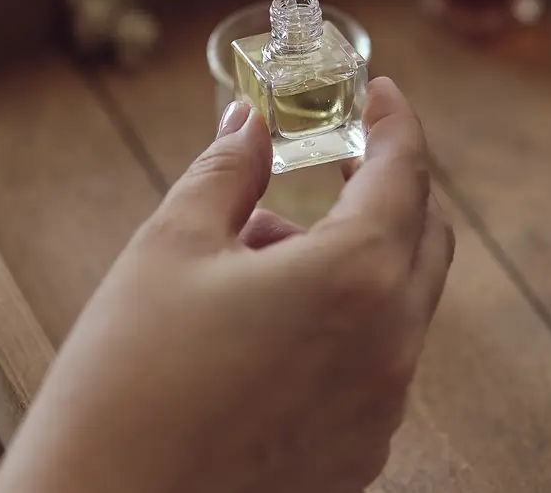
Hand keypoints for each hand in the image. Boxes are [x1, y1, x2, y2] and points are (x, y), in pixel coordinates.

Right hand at [0, 77, 454, 492]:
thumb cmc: (127, 377)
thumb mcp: (170, 247)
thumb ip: (228, 171)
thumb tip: (250, 123)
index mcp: (354, 280)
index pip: (405, 175)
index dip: (396, 123)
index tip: (384, 94)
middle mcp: (390, 348)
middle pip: (423, 240)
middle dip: (385, 189)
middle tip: (335, 161)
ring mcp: (379, 412)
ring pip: (396, 305)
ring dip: (352, 260)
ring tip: (256, 255)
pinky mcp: (355, 458)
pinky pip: (374, 366)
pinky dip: (343, 324)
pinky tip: (264, 327)